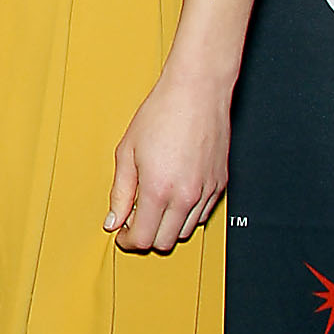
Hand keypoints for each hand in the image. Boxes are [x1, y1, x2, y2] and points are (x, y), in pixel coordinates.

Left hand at [105, 64, 230, 252]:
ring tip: (154, 205)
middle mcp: (186, 196)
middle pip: (165, 242)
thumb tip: (114, 221)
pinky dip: (187, 214)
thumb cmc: (162, 114)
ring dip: (167, 227)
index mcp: (159, 190)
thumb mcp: (127, 152)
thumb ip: (120, 192)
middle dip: (146, 237)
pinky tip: (174, 196)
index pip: (143, 238)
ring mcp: (206, 192)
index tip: (121, 233)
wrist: (197, 92)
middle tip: (134, 221)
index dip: (128, 240)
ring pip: (186, 232)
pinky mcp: (220, 184)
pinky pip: (203, 215)